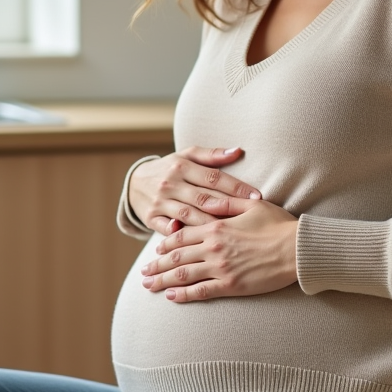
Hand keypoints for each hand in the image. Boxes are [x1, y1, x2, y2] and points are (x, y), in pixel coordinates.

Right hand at [128, 146, 262, 235]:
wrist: (134, 183)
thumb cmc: (170, 169)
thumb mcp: (186, 156)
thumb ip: (212, 155)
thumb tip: (238, 151)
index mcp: (182, 167)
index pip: (214, 177)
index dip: (236, 187)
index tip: (256, 196)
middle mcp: (170, 184)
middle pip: (203, 197)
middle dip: (228, 207)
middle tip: (250, 215)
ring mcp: (160, 202)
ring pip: (188, 215)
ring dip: (210, 223)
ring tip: (232, 231)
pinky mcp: (151, 218)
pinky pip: (166, 228)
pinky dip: (179, 233)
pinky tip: (195, 240)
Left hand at [140, 197, 297, 301]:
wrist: (297, 248)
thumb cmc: (278, 224)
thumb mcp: (250, 205)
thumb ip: (226, 203)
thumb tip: (208, 199)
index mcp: (215, 227)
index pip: (181, 236)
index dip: (165, 244)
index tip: (156, 251)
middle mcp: (213, 247)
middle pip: (176, 257)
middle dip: (156, 266)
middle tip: (144, 273)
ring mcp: (221, 268)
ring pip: (183, 275)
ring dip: (163, 281)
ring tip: (149, 286)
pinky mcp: (231, 286)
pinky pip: (201, 292)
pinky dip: (184, 295)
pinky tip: (172, 298)